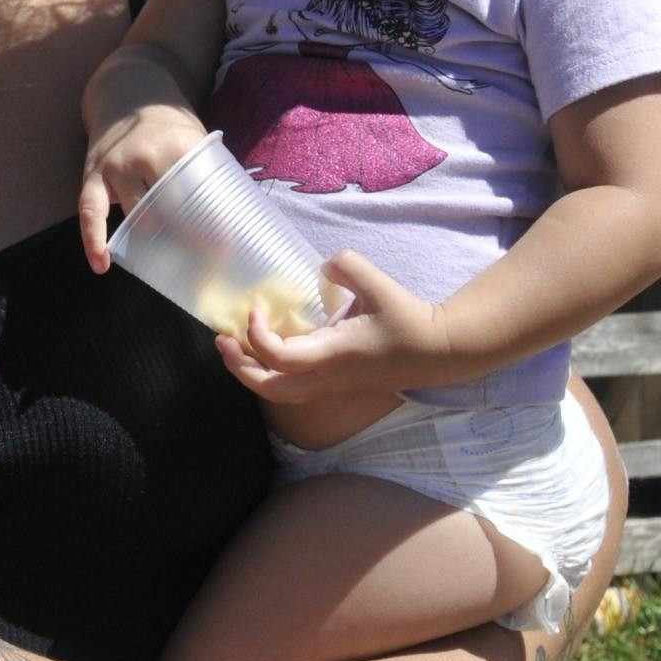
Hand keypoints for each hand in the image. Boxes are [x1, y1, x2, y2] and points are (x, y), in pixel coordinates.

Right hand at [77, 101, 209, 272]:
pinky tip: (101, 264)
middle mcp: (144, 155)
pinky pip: (90, 211)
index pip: (195, 194)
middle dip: (183, 238)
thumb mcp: (195, 138)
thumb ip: (207, 172)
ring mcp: (115, 165)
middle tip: (200, 263)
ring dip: (148, 240)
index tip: (224, 248)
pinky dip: (93, 239)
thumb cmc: (168, 123)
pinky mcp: (93, 174)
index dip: (210, 223)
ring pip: (133, 213)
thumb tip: (234, 217)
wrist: (126, 93)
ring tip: (164, 262)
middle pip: (165, 208)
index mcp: (178, 146)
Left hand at [215, 251, 464, 403]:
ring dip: (252, 373)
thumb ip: (345, 266)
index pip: (279, 357)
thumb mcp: (378, 283)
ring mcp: (330, 384)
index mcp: (333, 355)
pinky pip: (292, 386)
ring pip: (279, 393)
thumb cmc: (409, 319)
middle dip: (239, 368)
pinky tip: (266, 348)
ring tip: (235, 348)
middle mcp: (327, 376)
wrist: (438, 352)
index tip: (256, 307)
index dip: (256, 335)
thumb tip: (321, 267)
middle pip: (269, 389)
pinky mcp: (335, 383)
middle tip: (222, 341)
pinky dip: (271, 372)